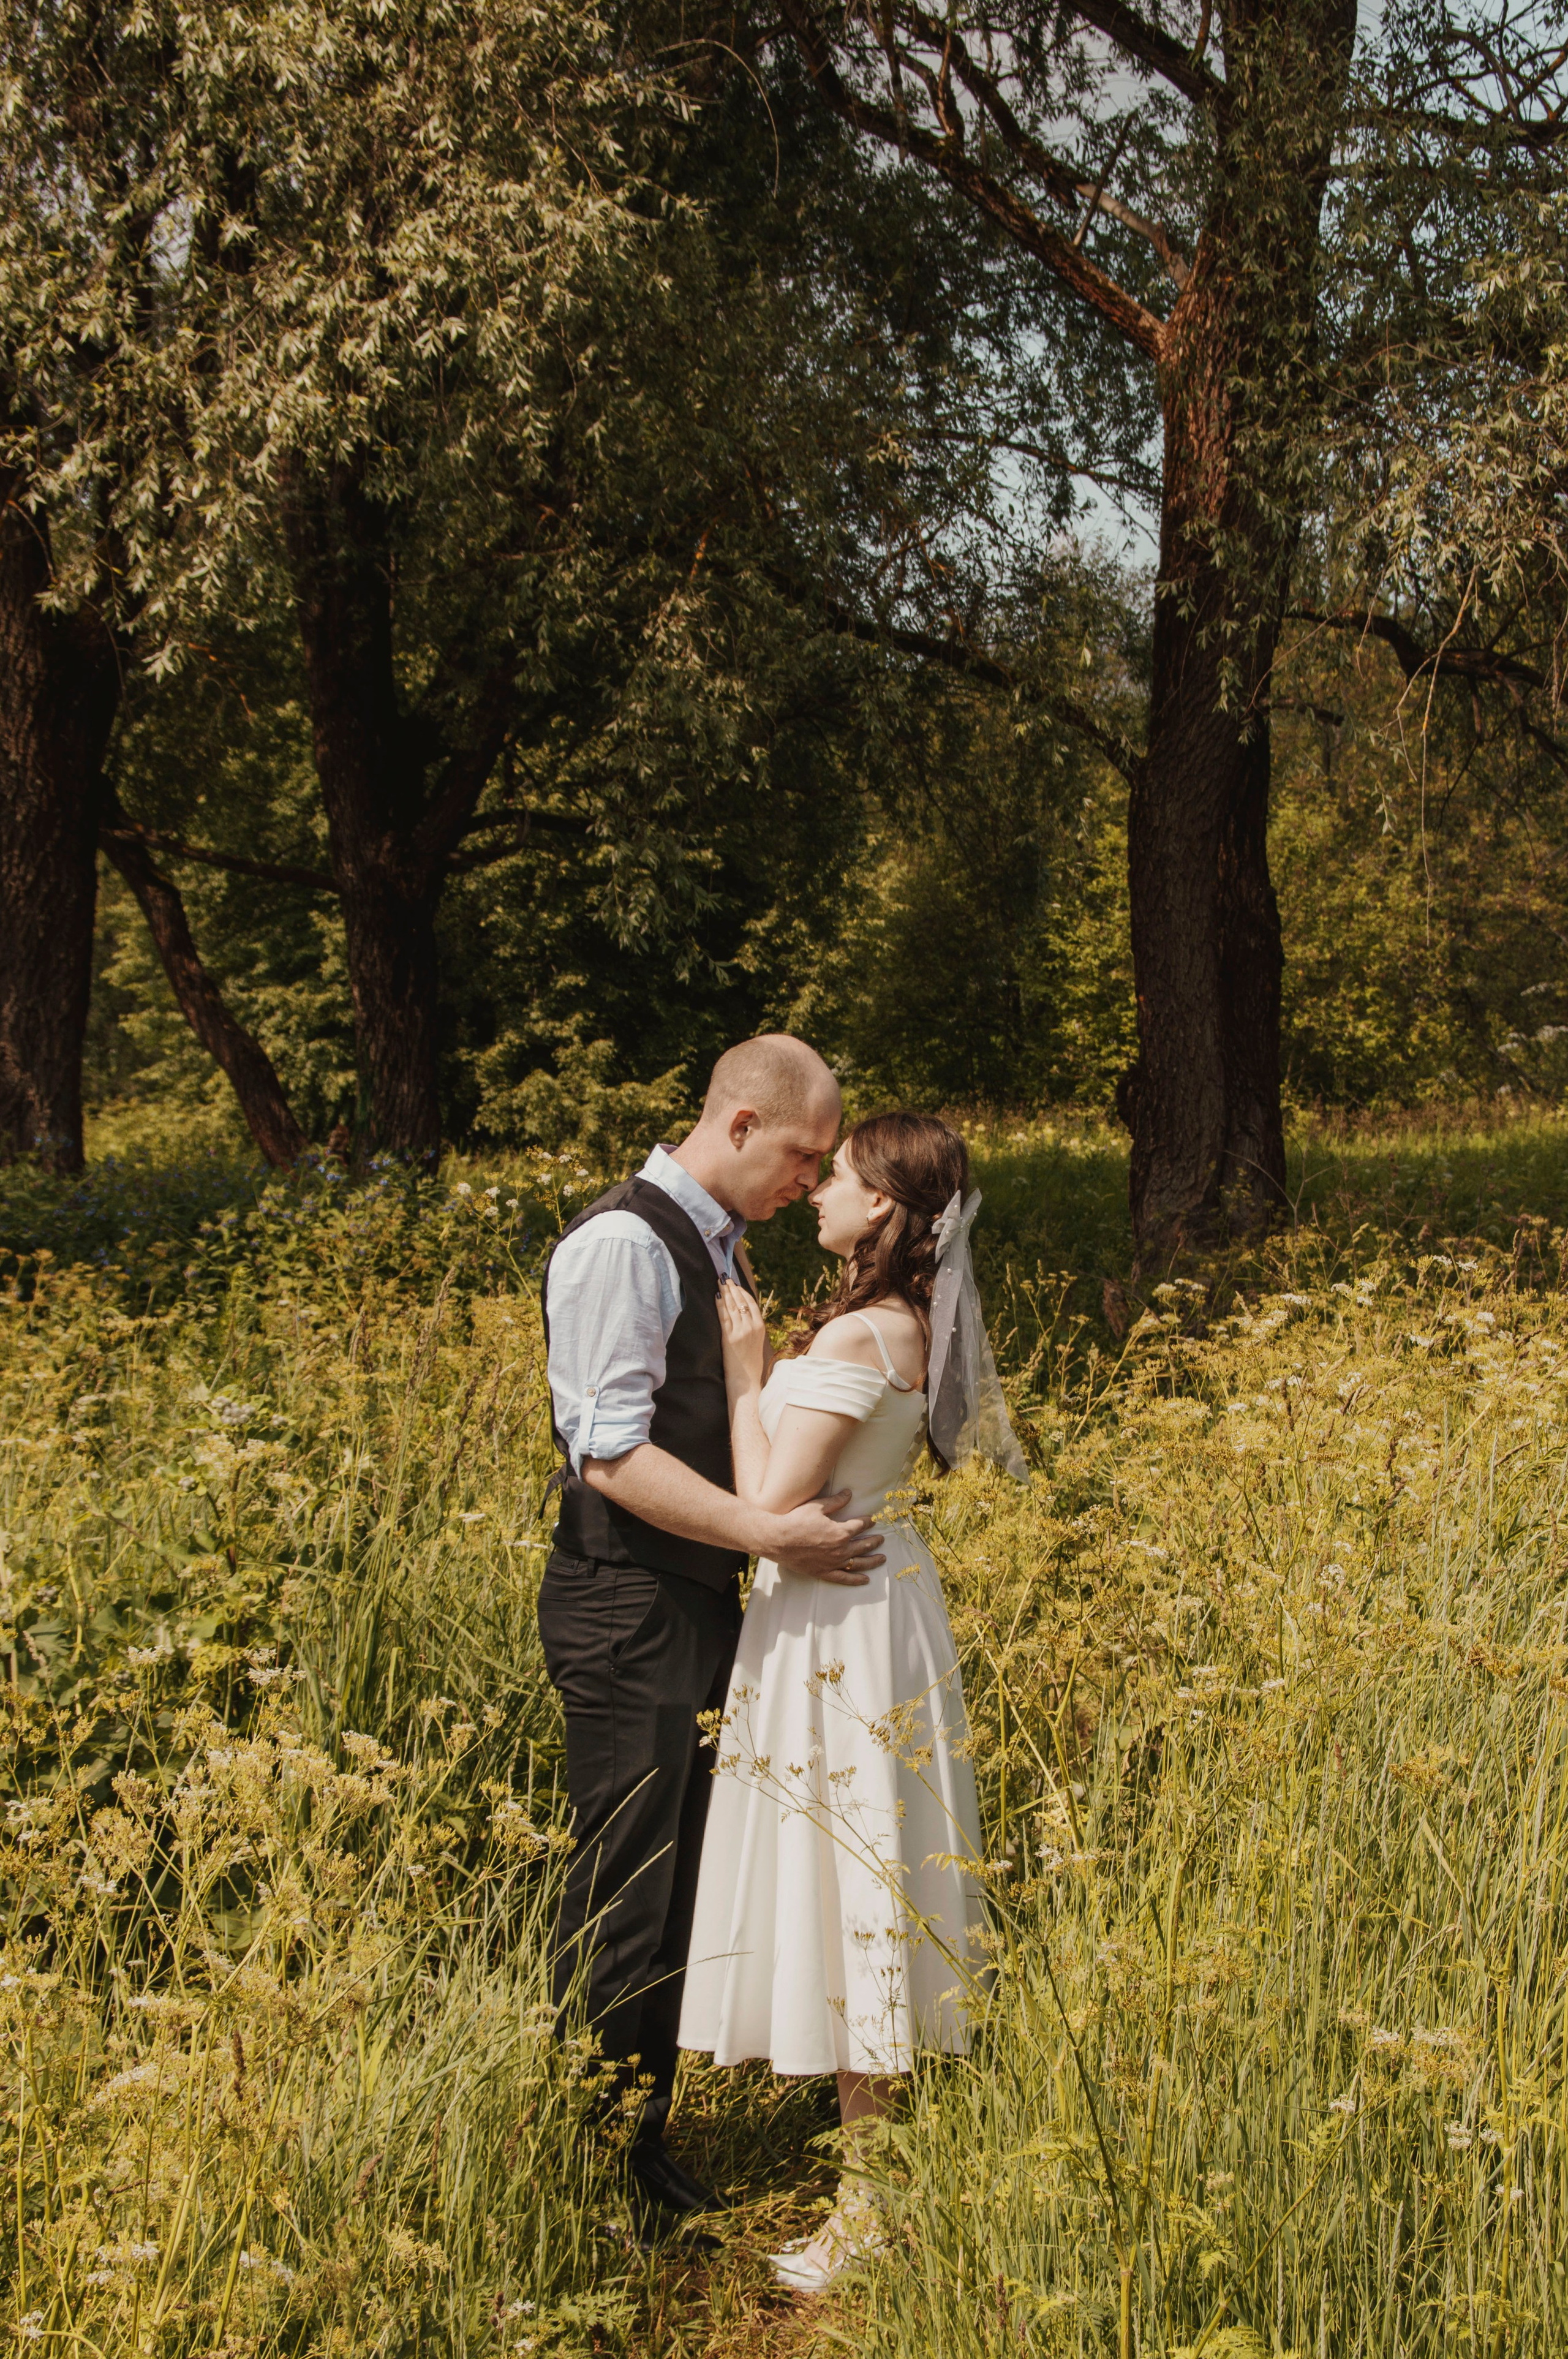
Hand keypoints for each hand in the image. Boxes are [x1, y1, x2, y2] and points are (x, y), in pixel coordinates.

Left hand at [717, 1277, 766, 1396]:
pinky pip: (724, 1317)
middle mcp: (752, 1327)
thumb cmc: (750, 1363)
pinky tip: (716, 1296)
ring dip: (724, 1292)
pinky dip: (720, 1305)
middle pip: (740, 1301)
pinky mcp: (729, 1338)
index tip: (734, 1283)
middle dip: (731, 1287)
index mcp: (760, 1326)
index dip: (741, 1291)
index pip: (751, 1302)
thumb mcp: (756, 1342)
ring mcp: (741, 1332)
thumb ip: (751, 1327)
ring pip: (732, 1306)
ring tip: (718, 1282)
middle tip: (724, 1277)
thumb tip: (742, 1314)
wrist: (747, 1380)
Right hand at [769, 1491, 883, 1586]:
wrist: (777, 1540)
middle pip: (863, 1545)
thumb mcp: (817, 1507)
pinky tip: (866, 1579)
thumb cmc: (796, 1521)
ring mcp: (833, 1563)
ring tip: (882, 1558)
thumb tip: (849, 1493)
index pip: (859, 1526)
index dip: (867, 1521)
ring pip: (858, 1563)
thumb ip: (836, 1501)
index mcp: (840, 1532)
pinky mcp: (823, 1572)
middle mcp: (840, 1550)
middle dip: (874, 1541)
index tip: (872, 1519)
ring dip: (872, 1560)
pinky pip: (844, 1578)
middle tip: (881, 1539)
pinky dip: (856, 1579)